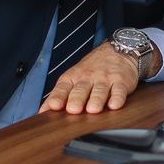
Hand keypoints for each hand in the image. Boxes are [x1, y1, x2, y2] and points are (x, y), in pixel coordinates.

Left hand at [40, 41, 154, 115]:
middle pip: (81, 90)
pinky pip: (119, 90)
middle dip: (76, 100)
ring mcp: (105, 79)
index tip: (52, 106)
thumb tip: (43, 112)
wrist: (118, 50)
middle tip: (73, 110)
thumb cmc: (93, 68)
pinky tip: (115, 105)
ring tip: (93, 110)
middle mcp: (88, 77)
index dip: (57, 97)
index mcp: (73, 77)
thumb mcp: (74, 77)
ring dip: (96, 100)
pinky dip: (117, 98)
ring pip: (100, 90)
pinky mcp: (121, 81)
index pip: (63, 88)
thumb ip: (60, 94)